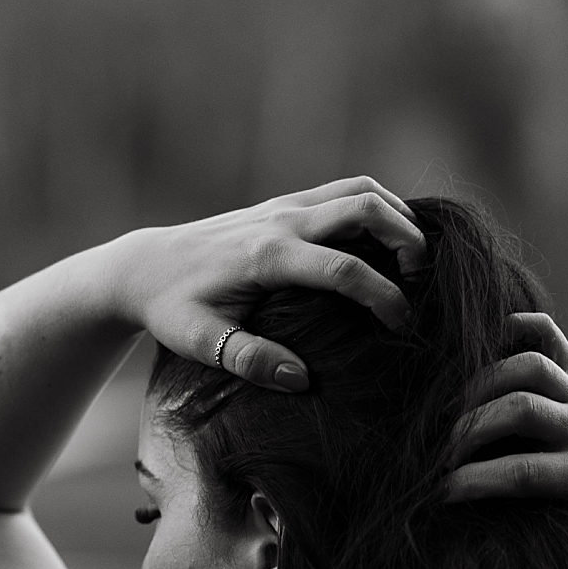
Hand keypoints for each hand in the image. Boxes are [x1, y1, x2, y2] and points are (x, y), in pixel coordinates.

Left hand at [107, 178, 424, 391]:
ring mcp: (286, 206)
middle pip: (366, 207)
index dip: (383, 296)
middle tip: (423, 282)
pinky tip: (389, 242)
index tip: (402, 326)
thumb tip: (300, 378)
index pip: (343, 269)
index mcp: (267, 257)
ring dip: (398, 216)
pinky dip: (379, 208)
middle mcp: (282, 221)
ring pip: (361, 190)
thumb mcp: (200, 343)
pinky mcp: (286, 204)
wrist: (144, 266)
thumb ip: (250, 360)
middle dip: (408, 240)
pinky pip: (346, 192)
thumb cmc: (172, 310)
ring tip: (415, 261)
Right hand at [447, 313, 567, 503]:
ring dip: (479, 385)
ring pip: (529, 366)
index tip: (440, 491)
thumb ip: (502, 506)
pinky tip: (484, 343)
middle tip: (439, 451)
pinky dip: (514, 326)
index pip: (522, 472)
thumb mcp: (539, 522)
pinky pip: (546, 332)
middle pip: (521, 409)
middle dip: (470, 429)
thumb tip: (437, 495)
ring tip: (450, 409)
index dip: (473, 480)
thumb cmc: (558, 515)